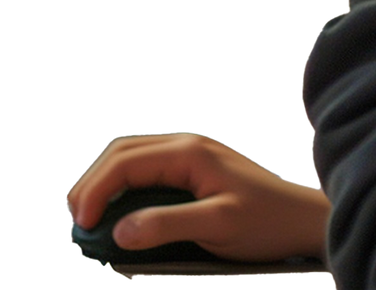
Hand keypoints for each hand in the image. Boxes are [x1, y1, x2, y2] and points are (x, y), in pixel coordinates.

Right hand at [67, 133, 329, 262]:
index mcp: (189, 152)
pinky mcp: (193, 171)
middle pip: (122, 151)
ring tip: (89, 218)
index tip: (82, 227)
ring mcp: (190, 156)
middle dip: (92, 182)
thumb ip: (168, 225)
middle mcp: (186, 146)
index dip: (95, 191)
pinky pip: (147, 171)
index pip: (125, 162)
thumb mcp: (217, 225)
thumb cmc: (264, 222)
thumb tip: (119, 229)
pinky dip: (123, 187)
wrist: (299, 219)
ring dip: (105, 182)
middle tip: (76, 221)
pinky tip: (118, 213)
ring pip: (132, 158)